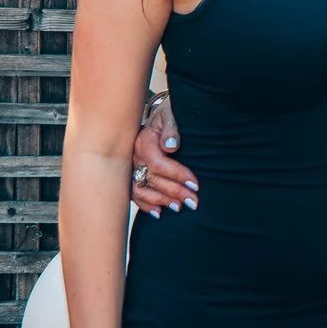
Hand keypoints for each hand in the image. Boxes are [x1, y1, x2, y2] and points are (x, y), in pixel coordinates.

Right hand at [130, 99, 193, 214]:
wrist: (159, 115)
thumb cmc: (169, 114)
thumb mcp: (172, 114)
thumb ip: (172, 127)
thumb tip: (171, 146)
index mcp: (144, 141)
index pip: (158, 163)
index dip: (177, 175)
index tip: (195, 184)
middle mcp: (134, 157)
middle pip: (152, 179)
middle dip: (174, 192)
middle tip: (193, 202)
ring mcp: (131, 168)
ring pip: (141, 190)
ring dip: (160, 201)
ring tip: (178, 208)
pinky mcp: (132, 175)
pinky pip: (134, 193)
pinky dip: (145, 205)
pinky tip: (158, 213)